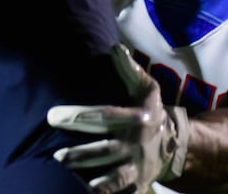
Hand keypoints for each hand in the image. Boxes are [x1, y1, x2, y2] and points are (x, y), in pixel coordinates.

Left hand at [48, 45, 188, 192]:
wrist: (175, 146)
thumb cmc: (150, 112)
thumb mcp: (146, 89)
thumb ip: (130, 70)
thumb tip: (116, 47)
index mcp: (137, 119)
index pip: (105, 116)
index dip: (78, 116)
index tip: (52, 117)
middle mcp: (137, 145)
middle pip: (106, 150)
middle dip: (80, 154)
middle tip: (55, 155)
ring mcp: (138, 168)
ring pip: (114, 178)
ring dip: (93, 179)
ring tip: (68, 176)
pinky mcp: (137, 185)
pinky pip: (124, 193)